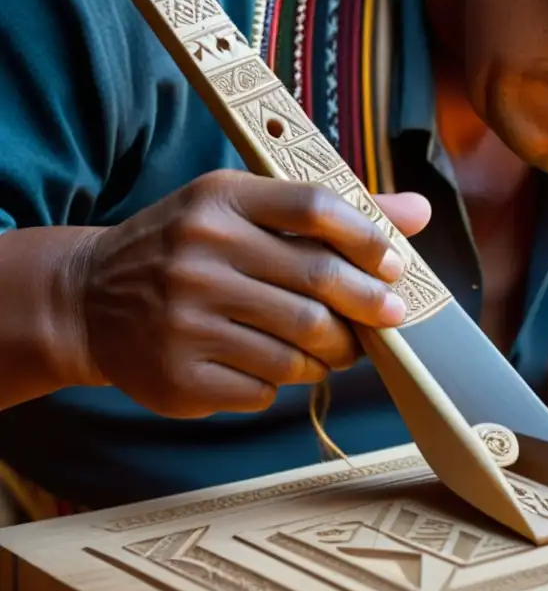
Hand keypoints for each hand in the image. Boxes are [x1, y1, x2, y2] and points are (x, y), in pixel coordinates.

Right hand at [73, 170, 429, 417]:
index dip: (369, 239)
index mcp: (219, 201)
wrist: (87, 301)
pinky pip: (266, 388)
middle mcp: (198, 255)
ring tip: (333, 347)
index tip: (394, 265)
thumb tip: (418, 212)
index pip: (314, 207)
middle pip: (318, 286)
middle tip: (388, 317)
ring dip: (332, 353)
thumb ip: (329, 215)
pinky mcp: (180, 376)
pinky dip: (285, 382)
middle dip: (368, 307)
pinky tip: (276, 366)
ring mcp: (184, 319)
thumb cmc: (187, 252)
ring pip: (300, 348)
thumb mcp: (240, 212)